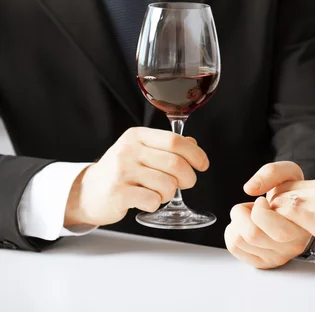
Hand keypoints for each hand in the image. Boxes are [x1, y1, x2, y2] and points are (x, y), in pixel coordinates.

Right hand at [64, 127, 208, 226]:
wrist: (86, 191)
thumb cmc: (120, 171)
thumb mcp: (140, 151)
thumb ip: (167, 147)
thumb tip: (193, 144)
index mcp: (137, 136)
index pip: (175, 141)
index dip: (195, 154)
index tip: (203, 165)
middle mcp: (129, 150)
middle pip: (176, 164)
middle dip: (188, 178)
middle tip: (185, 183)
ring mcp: (122, 171)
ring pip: (168, 185)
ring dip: (170, 193)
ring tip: (159, 192)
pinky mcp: (118, 193)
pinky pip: (154, 201)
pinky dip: (156, 204)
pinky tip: (146, 200)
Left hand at [224, 162, 311, 268]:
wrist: (296, 210)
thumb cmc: (292, 193)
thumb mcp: (289, 173)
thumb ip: (272, 172)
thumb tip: (249, 188)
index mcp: (302, 224)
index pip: (268, 221)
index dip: (259, 208)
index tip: (263, 201)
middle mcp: (294, 245)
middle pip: (251, 234)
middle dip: (242, 212)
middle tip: (253, 206)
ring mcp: (279, 257)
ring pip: (239, 240)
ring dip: (237, 222)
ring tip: (251, 216)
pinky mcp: (265, 263)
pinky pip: (234, 248)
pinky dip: (232, 232)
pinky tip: (246, 226)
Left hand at [269, 177, 314, 261]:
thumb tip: (312, 218)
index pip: (288, 184)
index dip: (278, 200)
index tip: (277, 215)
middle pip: (279, 190)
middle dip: (272, 210)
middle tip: (275, 228)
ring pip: (278, 201)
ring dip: (274, 220)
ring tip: (281, 236)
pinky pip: (286, 215)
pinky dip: (280, 227)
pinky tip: (287, 239)